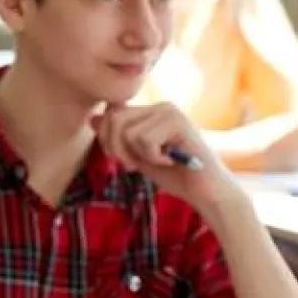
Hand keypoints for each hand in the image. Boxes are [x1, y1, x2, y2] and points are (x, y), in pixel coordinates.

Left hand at [95, 103, 235, 211]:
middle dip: (116, 148)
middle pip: (114, 118)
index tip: (122, 158)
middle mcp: (160, 106)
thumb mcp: (137, 156)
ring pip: (128, 131)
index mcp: (150, 112)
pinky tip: (171, 160)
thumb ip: (117, 139)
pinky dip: (153, 158)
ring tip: (160, 161)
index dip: (106, 138)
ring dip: (138, 155)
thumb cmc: (174, 175)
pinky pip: (145, 140)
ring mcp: (170, 112)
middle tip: (134, 165)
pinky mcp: (178, 122)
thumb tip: (92, 118)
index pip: (111, 113)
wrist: (205, 190)